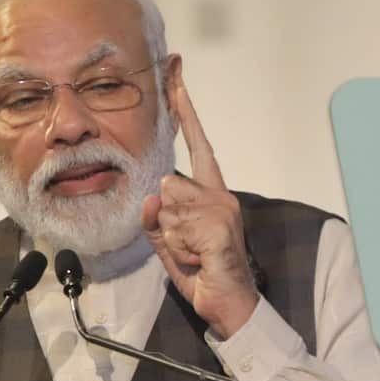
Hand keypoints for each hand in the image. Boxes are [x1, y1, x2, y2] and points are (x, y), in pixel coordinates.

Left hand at [141, 72, 256, 339]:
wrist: (228, 305)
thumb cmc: (201, 272)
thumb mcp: (167, 244)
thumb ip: (154, 220)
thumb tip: (151, 198)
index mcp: (210, 192)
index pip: (197, 142)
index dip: (184, 109)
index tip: (175, 75)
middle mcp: (220, 194)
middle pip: (167, 184)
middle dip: (164, 221)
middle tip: (185, 246)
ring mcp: (222, 210)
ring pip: (167, 207)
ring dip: (170, 238)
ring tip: (192, 254)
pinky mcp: (219, 228)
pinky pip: (175, 228)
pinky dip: (177, 249)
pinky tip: (197, 260)